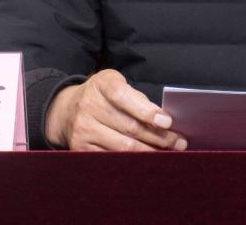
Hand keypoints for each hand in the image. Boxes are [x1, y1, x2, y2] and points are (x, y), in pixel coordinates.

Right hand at [45, 69, 186, 150]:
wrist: (66, 110)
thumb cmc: (101, 95)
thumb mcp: (115, 84)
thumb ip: (137, 98)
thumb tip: (163, 120)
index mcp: (102, 85)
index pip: (125, 97)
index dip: (147, 111)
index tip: (167, 122)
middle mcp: (89, 106)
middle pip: (130, 126)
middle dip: (159, 136)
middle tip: (179, 142)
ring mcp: (84, 129)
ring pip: (123, 146)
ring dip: (150, 151)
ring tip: (169, 153)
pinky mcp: (81, 147)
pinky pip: (113, 157)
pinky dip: (134, 161)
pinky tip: (148, 160)